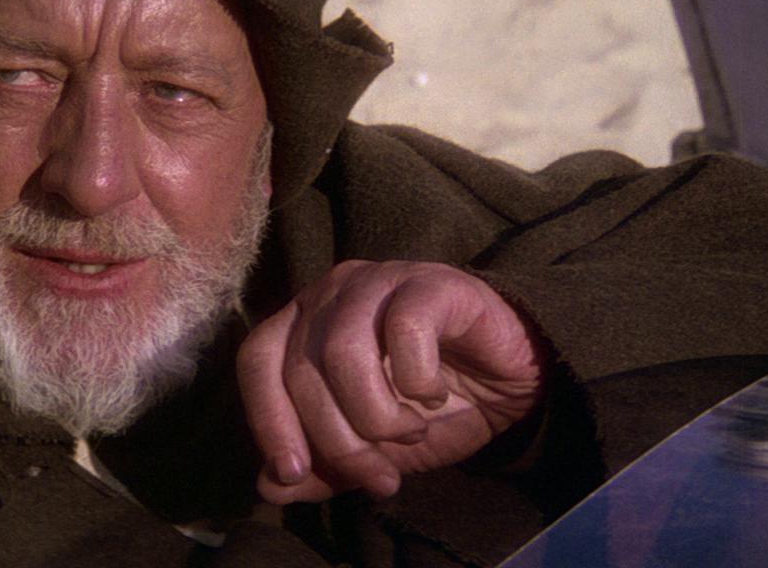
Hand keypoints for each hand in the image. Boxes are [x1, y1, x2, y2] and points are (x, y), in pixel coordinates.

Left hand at [237, 260, 543, 503]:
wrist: (510, 379)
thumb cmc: (430, 408)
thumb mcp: (373, 449)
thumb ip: (321, 465)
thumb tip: (269, 488)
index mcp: (302, 324)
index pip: (257, 363)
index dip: (268, 421)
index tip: (293, 473)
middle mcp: (330, 294)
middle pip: (302, 370)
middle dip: (339, 442)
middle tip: (381, 477)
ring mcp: (379, 281)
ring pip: (343, 351)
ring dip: (377, 415)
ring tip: (411, 434)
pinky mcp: (431, 283)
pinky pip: (405, 328)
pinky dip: (418, 380)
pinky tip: (435, 395)